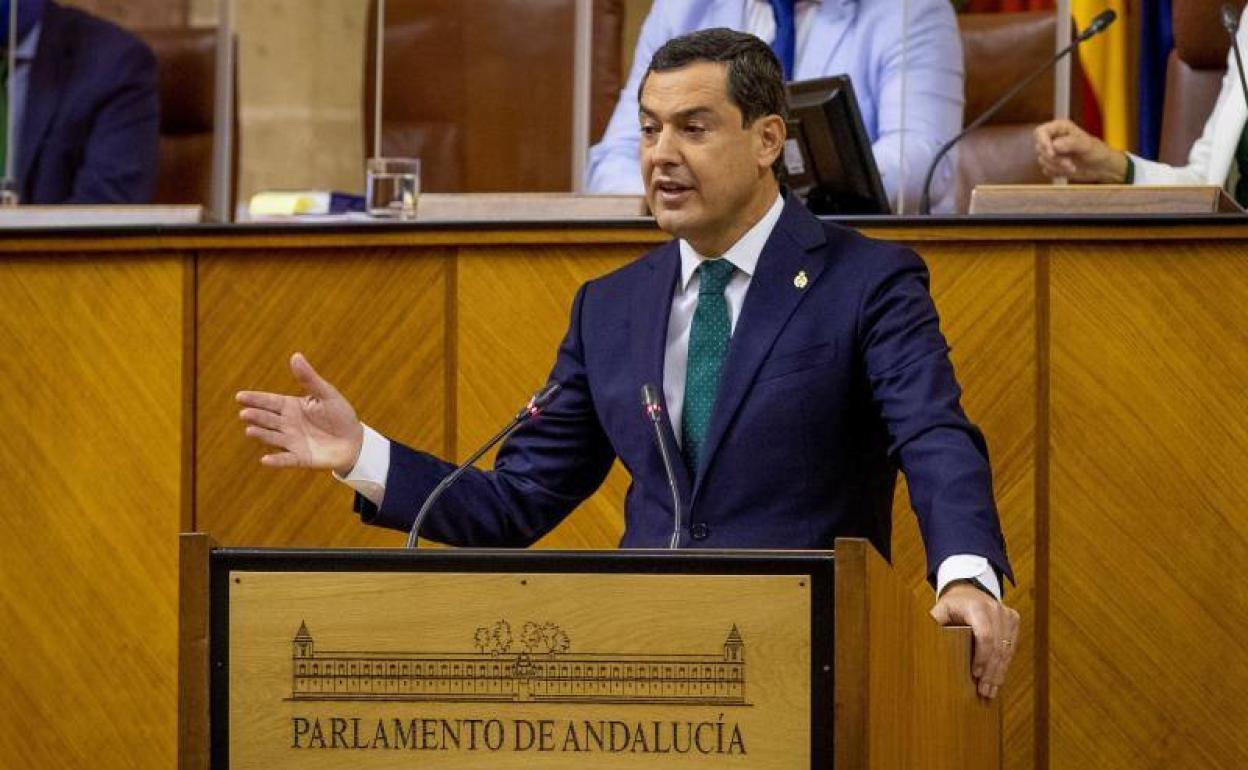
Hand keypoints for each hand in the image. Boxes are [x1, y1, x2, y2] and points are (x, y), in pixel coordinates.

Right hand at [236, 352, 363, 474]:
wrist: (354, 441)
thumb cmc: (339, 414)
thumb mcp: (326, 394)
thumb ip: (309, 378)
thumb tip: (295, 355)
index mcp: (291, 407)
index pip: (270, 402)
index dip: (255, 399)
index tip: (240, 396)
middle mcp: (287, 425)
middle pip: (268, 419)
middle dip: (256, 416)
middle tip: (245, 414)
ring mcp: (292, 442)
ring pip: (273, 438)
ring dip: (262, 435)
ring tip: (250, 430)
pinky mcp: (300, 458)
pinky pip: (286, 460)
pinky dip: (277, 461)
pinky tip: (265, 460)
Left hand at [930, 582, 1019, 699]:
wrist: (968, 591)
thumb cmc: (951, 605)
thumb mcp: (940, 611)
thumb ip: (935, 625)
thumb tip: (925, 644)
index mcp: (976, 606)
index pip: (984, 634)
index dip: (982, 656)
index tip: (975, 674)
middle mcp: (994, 608)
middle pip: (997, 645)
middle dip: (991, 671)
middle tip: (984, 691)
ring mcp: (1006, 613)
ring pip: (1006, 648)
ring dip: (998, 672)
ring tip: (990, 691)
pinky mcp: (1013, 620)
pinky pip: (1011, 646)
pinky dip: (1004, 664)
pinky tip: (997, 679)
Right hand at [1033, 118, 1128, 182]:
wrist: (1101, 167)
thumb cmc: (1097, 151)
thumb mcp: (1086, 145)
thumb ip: (1071, 143)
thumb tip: (1054, 145)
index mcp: (1059, 128)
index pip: (1040, 132)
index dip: (1042, 142)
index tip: (1052, 153)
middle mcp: (1052, 138)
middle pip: (1040, 148)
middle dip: (1054, 158)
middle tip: (1068, 163)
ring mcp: (1051, 152)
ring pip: (1042, 160)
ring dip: (1057, 166)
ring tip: (1072, 167)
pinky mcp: (1052, 164)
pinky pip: (1046, 170)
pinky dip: (1057, 172)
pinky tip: (1068, 171)